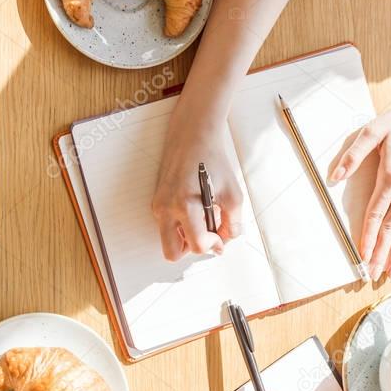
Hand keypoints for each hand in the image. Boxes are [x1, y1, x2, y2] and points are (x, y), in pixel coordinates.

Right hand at [152, 119, 244, 259]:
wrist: (192, 137)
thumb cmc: (213, 161)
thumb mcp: (233, 194)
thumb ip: (233, 224)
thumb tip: (225, 241)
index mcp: (185, 205)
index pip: (197, 245)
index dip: (213, 246)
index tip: (221, 238)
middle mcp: (166, 208)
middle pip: (172, 253)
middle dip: (192, 249)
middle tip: (208, 235)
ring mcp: (158, 206)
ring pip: (169, 240)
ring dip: (187, 236)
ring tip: (204, 217)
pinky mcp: (157, 201)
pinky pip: (167, 226)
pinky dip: (182, 225)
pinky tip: (195, 209)